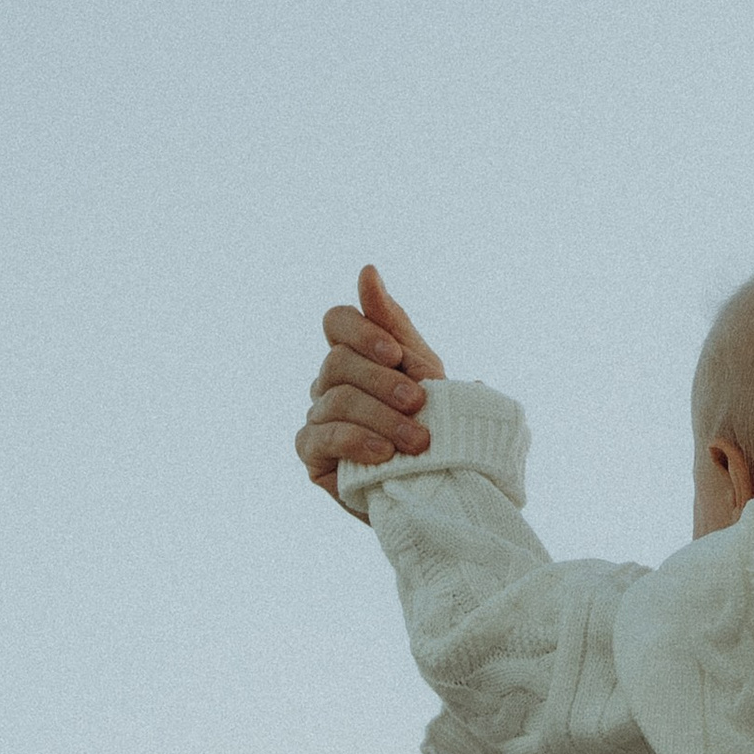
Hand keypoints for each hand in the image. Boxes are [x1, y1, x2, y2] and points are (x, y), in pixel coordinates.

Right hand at [296, 267, 445, 509]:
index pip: (337, 321)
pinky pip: (323, 437)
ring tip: (418, 440)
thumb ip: (394, 324)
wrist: (441, 483)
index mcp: (355, 355)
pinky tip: (384, 455)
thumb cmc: (434, 421)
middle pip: (338, 361)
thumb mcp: (422, 370)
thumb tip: (367, 271)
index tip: (397, 355)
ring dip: (383, 418)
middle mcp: (328, 382)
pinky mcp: (312, 453)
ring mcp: (317, 415)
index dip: (362, 332)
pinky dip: (357, 442)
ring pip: (337, 400)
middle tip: (419, 403)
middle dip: (383, 381)